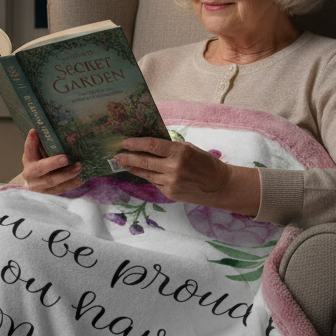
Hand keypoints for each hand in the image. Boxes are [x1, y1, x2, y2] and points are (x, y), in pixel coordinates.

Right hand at [20, 130, 82, 194]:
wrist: (34, 185)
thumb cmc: (39, 163)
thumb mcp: (38, 152)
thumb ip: (42, 143)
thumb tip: (52, 129)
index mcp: (28, 160)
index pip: (28, 149)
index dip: (31, 142)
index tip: (34, 132)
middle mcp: (30, 174)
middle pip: (41, 169)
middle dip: (53, 163)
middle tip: (65, 158)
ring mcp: (39, 186)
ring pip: (52, 182)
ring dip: (66, 175)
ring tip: (78, 167)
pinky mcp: (47, 194)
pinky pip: (59, 190)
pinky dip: (70, 184)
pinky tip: (79, 179)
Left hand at [112, 137, 261, 215]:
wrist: (218, 185)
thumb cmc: (204, 163)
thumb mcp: (189, 149)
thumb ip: (170, 148)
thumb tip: (148, 144)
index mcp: (180, 152)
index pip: (152, 145)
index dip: (136, 143)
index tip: (125, 142)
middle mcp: (174, 167)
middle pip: (144, 161)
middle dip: (128, 158)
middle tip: (116, 155)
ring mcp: (171, 182)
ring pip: (146, 174)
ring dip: (133, 168)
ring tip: (124, 163)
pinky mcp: (170, 193)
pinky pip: (154, 182)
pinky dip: (147, 176)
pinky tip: (141, 172)